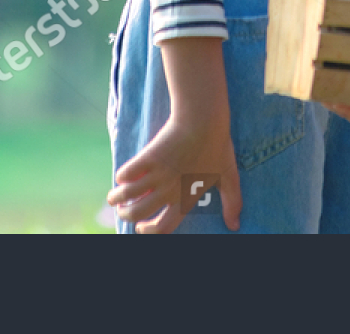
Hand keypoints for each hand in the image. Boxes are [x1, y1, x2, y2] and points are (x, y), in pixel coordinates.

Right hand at [106, 107, 242, 232]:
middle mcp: (168, 190)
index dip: (148, 231)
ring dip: (117, 198)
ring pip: (127, 195)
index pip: (163, 227)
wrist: (203, 118)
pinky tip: (122, 176)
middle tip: (123, 210)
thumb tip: (235, 226)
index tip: (141, 228)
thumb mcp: (229, 176)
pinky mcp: (148, 157)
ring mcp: (157, 174)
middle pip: (137, 213)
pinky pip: (126, 173)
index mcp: (185, 198)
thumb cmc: (217, 146)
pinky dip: (122, 177)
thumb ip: (232, 202)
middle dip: (126, 215)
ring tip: (114, 196)